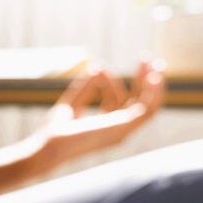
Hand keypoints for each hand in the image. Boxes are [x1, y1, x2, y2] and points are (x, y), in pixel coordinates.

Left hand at [32, 61, 165, 170]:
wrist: (49, 144)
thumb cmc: (54, 131)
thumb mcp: (71, 104)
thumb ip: (84, 88)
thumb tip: (96, 67)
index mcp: (106, 127)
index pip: (116, 99)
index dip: (108, 80)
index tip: (97, 68)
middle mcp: (118, 130)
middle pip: (139, 103)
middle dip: (144, 81)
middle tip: (147, 58)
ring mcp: (123, 131)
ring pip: (149, 106)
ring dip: (153, 84)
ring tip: (154, 62)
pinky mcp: (123, 127)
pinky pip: (147, 110)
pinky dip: (153, 93)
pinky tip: (154, 76)